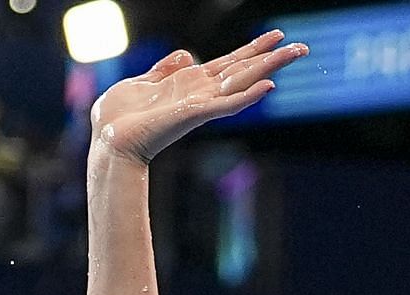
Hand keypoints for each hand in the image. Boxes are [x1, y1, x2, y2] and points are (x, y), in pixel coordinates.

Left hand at [90, 31, 308, 165]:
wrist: (108, 142)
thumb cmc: (118, 118)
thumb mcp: (142, 83)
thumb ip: (164, 71)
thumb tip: (185, 55)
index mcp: (188, 84)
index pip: (228, 63)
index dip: (251, 49)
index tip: (275, 36)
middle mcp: (199, 94)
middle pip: (243, 70)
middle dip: (271, 58)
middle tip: (302, 47)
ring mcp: (199, 105)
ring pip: (242, 82)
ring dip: (269, 69)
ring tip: (293, 55)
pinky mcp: (193, 115)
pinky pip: (226, 105)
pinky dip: (247, 97)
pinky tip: (267, 87)